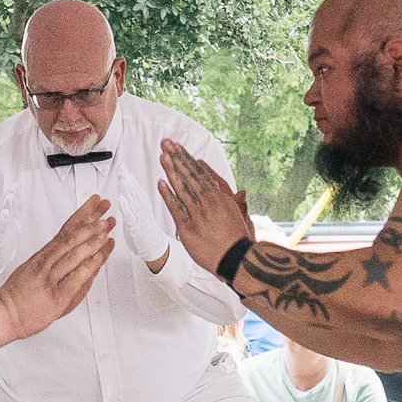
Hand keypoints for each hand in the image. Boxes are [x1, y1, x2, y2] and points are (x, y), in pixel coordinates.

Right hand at [0, 197, 114, 338]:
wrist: (2, 314)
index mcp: (43, 256)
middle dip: (91, 220)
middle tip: (105, 208)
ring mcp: (51, 278)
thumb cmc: (17, 297)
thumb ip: (58, 267)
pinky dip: (90, 265)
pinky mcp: (57, 296)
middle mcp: (47, 263)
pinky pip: (76, 278)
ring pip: (74, 254)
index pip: (65, 230)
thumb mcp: (35, 274)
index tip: (94, 204)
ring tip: (106, 227)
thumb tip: (83, 262)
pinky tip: (100, 256)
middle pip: (71, 236)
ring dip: (93, 239)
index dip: (82, 214)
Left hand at [115, 169, 172, 267]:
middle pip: (134, 190)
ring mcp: (141, 217)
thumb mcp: (140, 214)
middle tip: (121, 168)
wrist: (155, 248)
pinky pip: (131, 215)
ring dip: (127, 188)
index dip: (128, 177)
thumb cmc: (146, 233)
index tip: (122, 167)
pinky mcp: (137, 226)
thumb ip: (133, 202)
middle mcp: (143, 208)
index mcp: (143, 205)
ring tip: (122, 177)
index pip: (135, 188)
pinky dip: (126, 206)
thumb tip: (125, 191)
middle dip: (127, 178)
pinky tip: (121, 198)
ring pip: (133, 200)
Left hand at [157, 138, 251, 271]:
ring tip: (163, 156)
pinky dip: (168, 196)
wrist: (236, 258)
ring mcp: (198, 214)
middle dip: (178, 158)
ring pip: (183, 188)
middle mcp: (209, 202)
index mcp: (219, 196)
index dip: (187, 159)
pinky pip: (176, 209)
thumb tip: (240, 191)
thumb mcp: (238, 214)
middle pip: (190, 176)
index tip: (177, 147)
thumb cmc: (237, 238)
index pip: (200, 173)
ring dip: (172, 171)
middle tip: (166, 143)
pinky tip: (160, 183)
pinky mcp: (188, 228)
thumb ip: (234, 201)